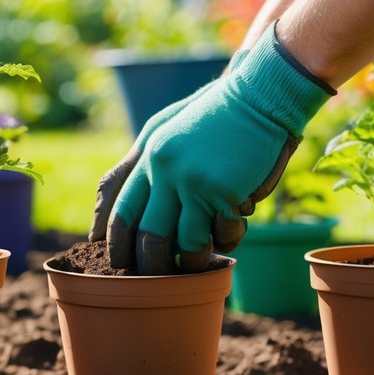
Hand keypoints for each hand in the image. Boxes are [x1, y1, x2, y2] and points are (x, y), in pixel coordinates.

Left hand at [100, 25, 333, 273]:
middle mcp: (164, 170)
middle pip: (147, 236)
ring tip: (196, 263)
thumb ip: (145, 164)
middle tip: (156, 277)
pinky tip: (232, 226)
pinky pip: (222, 234)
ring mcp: (194, 182)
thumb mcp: (167, 129)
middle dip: (151, 264)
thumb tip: (117, 204)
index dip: (115, 242)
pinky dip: (227, 239)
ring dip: (192, 262)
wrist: (258, 97)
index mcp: (149, 155)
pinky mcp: (225, 192)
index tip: (117, 263)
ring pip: (185, 245)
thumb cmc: (215, 115)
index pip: (120, 209)